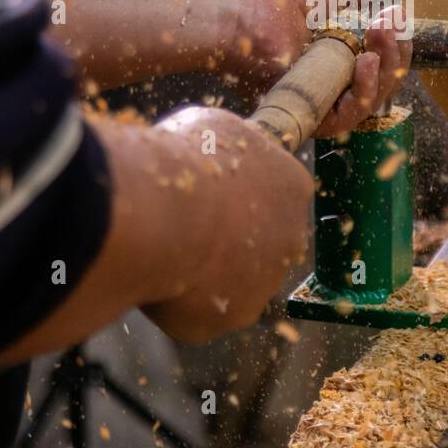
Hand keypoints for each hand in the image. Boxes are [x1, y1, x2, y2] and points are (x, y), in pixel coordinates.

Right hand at [140, 106, 313, 343]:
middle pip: (259, 242)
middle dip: (228, 238)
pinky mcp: (227, 317)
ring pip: (231, 279)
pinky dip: (176, 298)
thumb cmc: (185, 160)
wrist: (162, 213)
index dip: (235, 192)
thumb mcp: (214, 129)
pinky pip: (200, 310)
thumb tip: (221, 152)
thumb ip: (231, 148)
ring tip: (163, 247)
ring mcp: (262, 284)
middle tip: (183, 224)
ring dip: (203, 269)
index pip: (273, 193)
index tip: (204, 189)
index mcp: (292, 186)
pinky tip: (155, 274)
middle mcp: (290, 239)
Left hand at [218, 0, 411, 134]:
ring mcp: (318, 91)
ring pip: (372, 98)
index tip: (397, 13)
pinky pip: (347, 116)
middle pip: (382, 77)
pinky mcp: (306, 112)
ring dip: (386, 68)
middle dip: (396, 50)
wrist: (235, 6)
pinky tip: (365, 61)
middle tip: (393, 22)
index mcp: (332, 39)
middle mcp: (327, 68)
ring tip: (382, 34)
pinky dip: (364, 91)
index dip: (395, 38)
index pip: (379, 51)